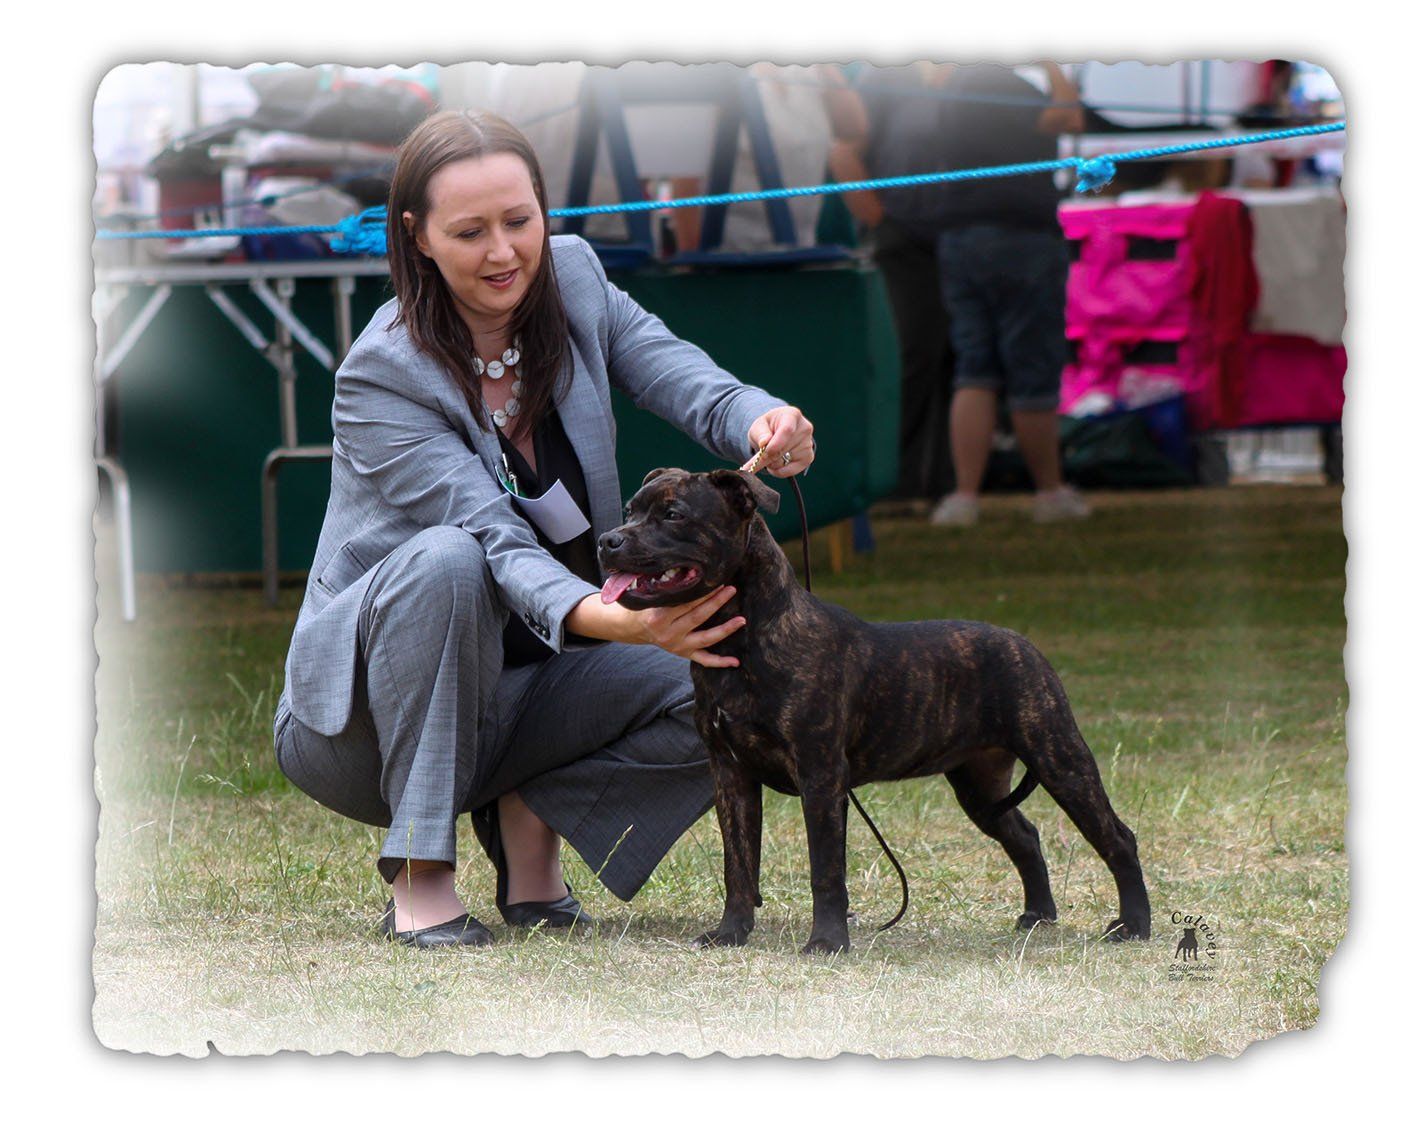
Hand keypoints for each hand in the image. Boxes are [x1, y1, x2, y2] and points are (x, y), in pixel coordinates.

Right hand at [630, 585, 745, 667]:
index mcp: (658, 618)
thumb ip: (670, 589)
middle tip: (731, 590)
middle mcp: (669, 634)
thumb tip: (694, 574)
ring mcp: (678, 646)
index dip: (702, 592)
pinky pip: (704, 660)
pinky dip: (720, 662)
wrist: (636, 628)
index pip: (685, 603)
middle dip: (716, 603)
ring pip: (705, 638)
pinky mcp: (684, 654)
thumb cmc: (646, 606)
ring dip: (725, 630)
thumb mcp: (652, 596)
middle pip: (697, 617)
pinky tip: (736, 661)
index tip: (717, 581)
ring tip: (741, 620)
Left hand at [742, 406, 815, 478]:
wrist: (776, 433)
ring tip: (772, 453)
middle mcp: (805, 428)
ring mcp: (809, 443)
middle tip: (760, 454)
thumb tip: (764, 443)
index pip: (787, 430)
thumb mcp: (758, 426)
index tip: (763, 453)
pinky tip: (777, 461)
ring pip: (784, 462)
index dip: (774, 445)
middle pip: (783, 449)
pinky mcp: (809, 458)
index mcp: (792, 415)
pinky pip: (790, 471)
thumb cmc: (767, 427)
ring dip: (772, 463)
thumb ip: (760, 434)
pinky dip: (779, 471)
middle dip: (767, 456)